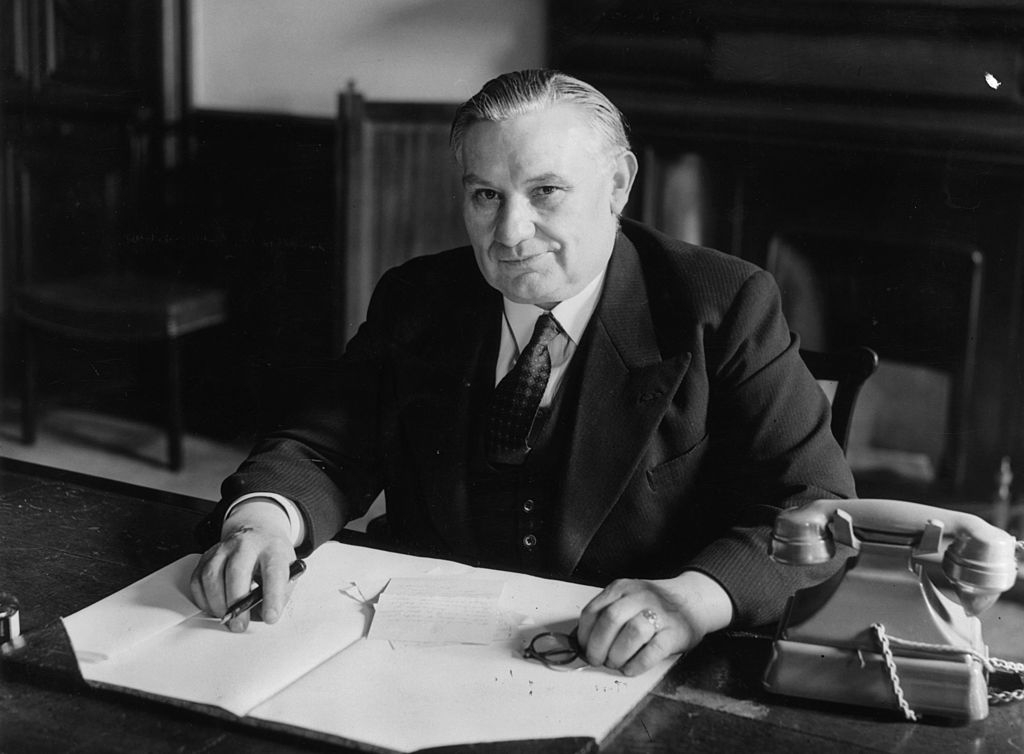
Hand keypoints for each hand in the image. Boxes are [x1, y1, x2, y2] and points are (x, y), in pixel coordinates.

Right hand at [189, 501, 296, 631]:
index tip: (270, 617)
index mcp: (273, 549)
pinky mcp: (207, 556)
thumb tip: (259, 615)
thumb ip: (278, 595)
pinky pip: (198, 580)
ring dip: (217, 603)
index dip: (272, 596)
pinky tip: (214, 607)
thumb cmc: (272, 558)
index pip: (274, 571)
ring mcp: (224, 548)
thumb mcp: (288, 573)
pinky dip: (203, 599)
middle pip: (236, 571)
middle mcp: (247, 544)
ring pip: (212, 575)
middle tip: (240, 625)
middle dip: (236, 603)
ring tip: (227, 617)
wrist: (259, 534)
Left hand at [577, 571, 733, 675]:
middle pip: (610, 620)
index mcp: (623, 588)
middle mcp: (640, 596)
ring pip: (632, 633)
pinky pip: (653, 651)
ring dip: (618, 654)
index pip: (593, 610)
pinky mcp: (675, 632)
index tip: (584, 648)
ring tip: (615, 663)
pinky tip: (631, 668)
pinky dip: (637, 664)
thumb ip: (608, 612)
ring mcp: (660, 613)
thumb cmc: (656, 604)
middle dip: (598, 646)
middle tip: (597, 660)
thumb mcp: (629, 597)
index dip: (584, 634)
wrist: (695, 600)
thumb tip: (585, 642)